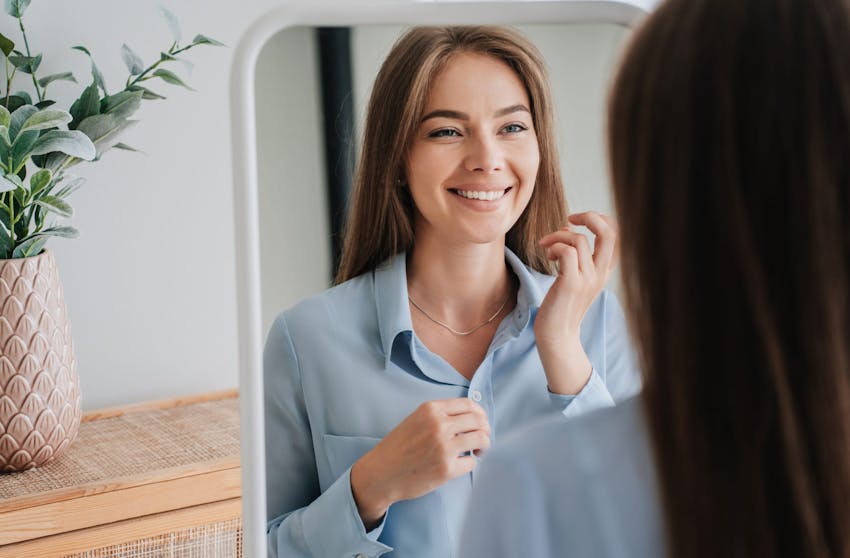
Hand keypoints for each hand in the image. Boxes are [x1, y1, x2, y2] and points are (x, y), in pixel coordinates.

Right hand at [350, 398, 490, 528]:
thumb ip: (440, 415)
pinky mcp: (447, 469)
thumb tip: (471, 417)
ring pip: (481, 439)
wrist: (381, 473)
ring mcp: (444, 447)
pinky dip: (470, 463)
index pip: (469, 404)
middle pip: (479, 421)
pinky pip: (472, 462)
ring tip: (477, 451)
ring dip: (484, 446)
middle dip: (485, 430)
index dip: (480, 413)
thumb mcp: (416, 419)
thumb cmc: (398, 447)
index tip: (481, 422)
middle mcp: (439, 425)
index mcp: (431, 410)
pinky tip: (461, 464)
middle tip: (482, 439)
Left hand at [534, 211, 618, 393]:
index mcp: (603, 270)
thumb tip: (567, 226)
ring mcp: (588, 279)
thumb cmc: (560, 305)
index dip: (600, 218)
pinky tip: (548, 258)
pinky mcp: (571, 284)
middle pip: (609, 232)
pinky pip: (567, 252)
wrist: (556, 336)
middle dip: (590, 216)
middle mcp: (600, 273)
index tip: (577, 220)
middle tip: (570, 218)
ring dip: (558, 236)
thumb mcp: (573, 276)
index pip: (616, 234)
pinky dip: (555, 248)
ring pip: (579, 240)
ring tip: (547, 248)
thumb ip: (574, 252)